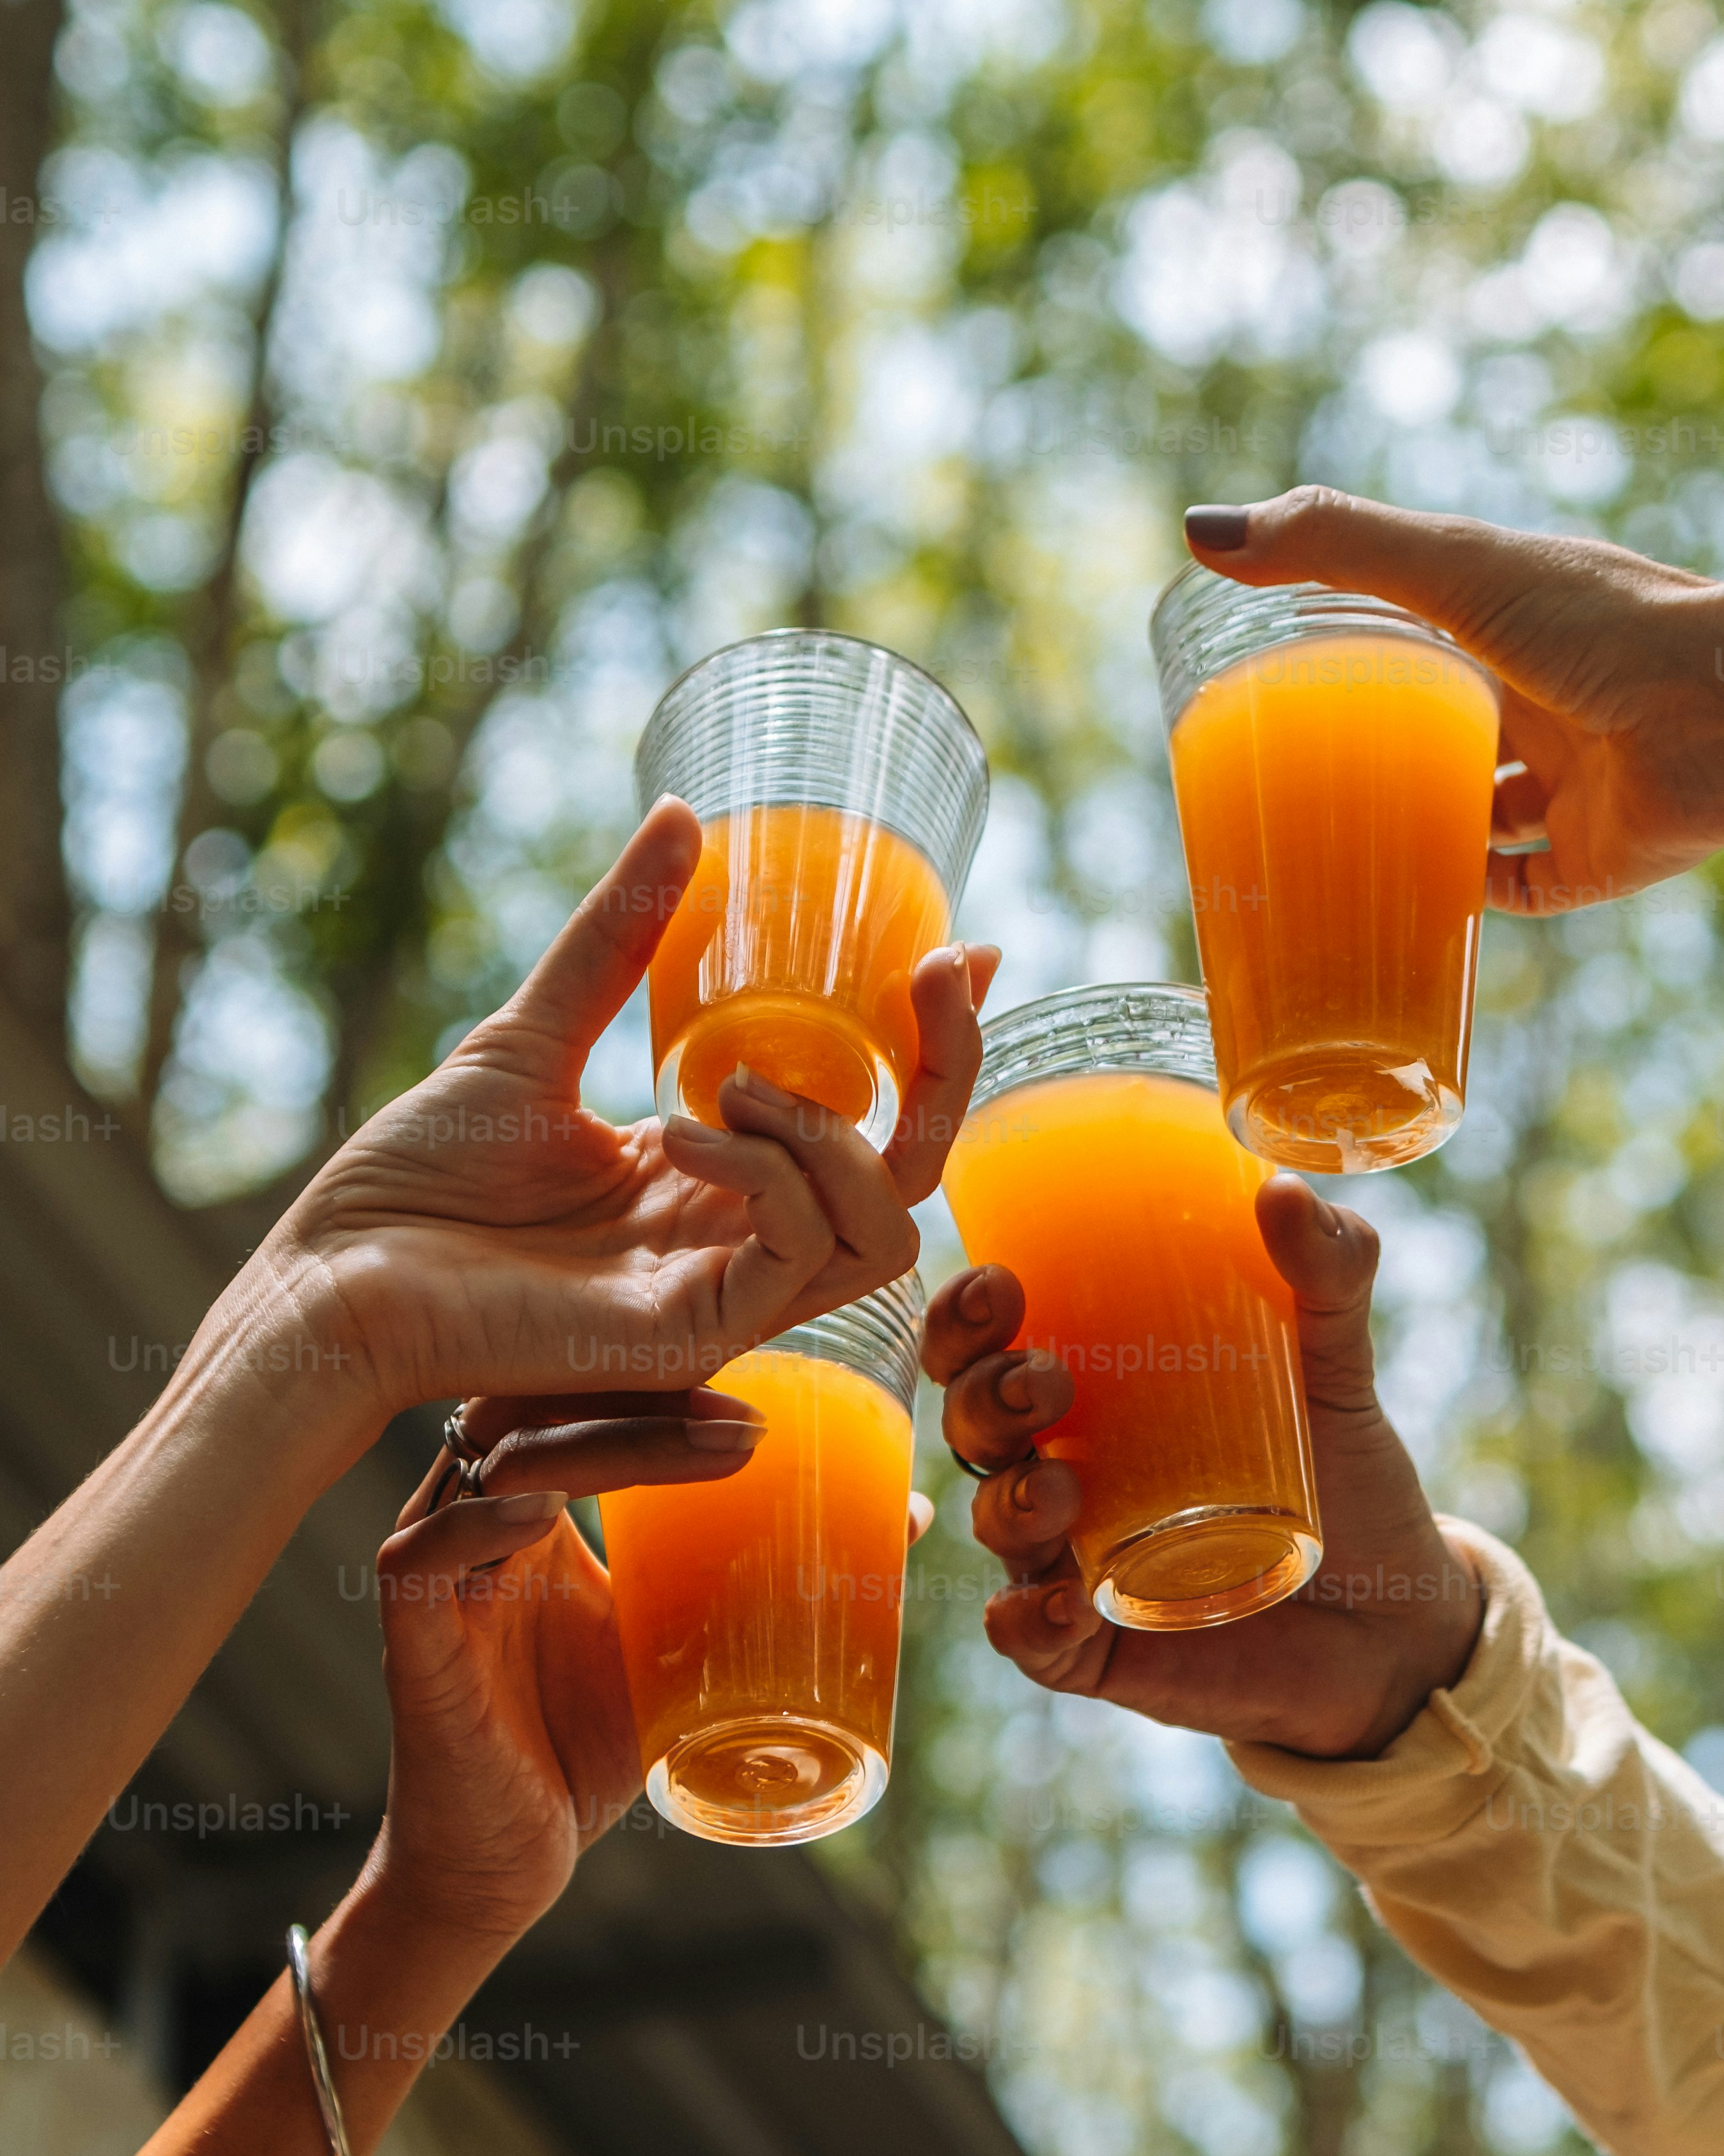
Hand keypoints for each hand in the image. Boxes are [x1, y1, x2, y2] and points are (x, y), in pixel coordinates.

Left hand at [275, 801, 997, 1427]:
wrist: (330, 1282)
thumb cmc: (414, 1182)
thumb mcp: (531, 1035)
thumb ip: (614, 941)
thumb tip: (680, 818)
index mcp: (715, 1182)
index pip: (868, 1126)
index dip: (932, 1049)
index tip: (962, 953)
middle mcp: (736, 1244)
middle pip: (908, 1178)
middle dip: (944, 1075)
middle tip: (930, 981)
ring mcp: (724, 1300)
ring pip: (884, 1228)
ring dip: (837, 1134)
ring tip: (738, 1086)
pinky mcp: (695, 1337)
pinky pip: (797, 1258)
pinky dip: (766, 1179)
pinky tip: (682, 1135)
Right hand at [364, 1393, 938, 1947]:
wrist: (507, 1867)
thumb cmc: (585, 1746)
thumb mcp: (685, 1644)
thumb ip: (756, 1576)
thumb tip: (901, 1515)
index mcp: (534, 1501)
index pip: (581, 1395)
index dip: (661, 1371)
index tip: (767, 1387)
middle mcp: (477, 1514)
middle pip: (546, 1406)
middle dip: (645, 1390)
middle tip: (754, 1417)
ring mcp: (438, 1568)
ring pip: (500, 1462)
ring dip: (603, 1442)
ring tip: (707, 1446)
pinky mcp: (409, 1635)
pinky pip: (425, 1554)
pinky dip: (481, 1522)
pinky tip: (540, 1506)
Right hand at [928, 1185, 1481, 1761]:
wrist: (1400, 1616)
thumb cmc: (1346, 1477)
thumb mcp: (1339, 1369)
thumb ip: (1326, 1276)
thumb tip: (1283, 1188)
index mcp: (1096, 1393)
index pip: (990, 1344)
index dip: (964, 1315)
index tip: (999, 1283)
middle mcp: (1065, 1471)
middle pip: (973, 1425)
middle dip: (980, 1396)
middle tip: (1045, 1381)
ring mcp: (1074, 1562)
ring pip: (993, 1524)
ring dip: (1005, 1499)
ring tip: (1060, 1486)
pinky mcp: (1100, 1646)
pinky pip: (1030, 1639)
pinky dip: (1026, 1621)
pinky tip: (1060, 1600)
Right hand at [1183, 489, 1723, 912]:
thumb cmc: (1601, 622)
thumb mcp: (1453, 567)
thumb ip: (1335, 542)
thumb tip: (1198, 532)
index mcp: (1512, 625)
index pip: (1417, 635)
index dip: (1349, 652)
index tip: (1270, 684)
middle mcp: (1541, 702)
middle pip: (1444, 730)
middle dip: (1376, 752)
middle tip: (1278, 785)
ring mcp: (1567, 784)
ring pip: (1475, 814)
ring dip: (1416, 832)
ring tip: (1321, 857)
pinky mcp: (1588, 862)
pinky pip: (1514, 890)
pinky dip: (1461, 901)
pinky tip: (1397, 911)